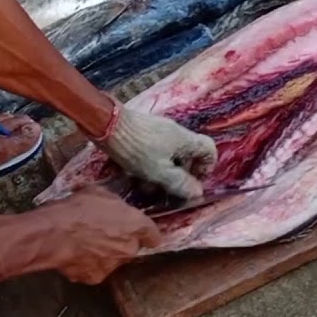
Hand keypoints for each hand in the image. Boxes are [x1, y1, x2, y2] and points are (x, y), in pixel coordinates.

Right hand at [43, 186, 161, 283]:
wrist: (54, 234)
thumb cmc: (77, 208)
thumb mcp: (96, 192)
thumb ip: (110, 201)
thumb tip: (107, 202)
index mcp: (135, 224)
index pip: (154, 235)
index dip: (147, 233)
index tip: (139, 231)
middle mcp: (129, 248)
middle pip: (131, 248)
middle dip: (120, 242)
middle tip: (102, 232)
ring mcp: (113, 266)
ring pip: (113, 261)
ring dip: (104, 254)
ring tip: (84, 244)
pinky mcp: (95, 278)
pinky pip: (94, 270)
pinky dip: (86, 265)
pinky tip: (74, 255)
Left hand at [95, 104, 218, 199]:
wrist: (107, 124)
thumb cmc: (137, 149)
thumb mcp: (160, 172)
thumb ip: (180, 183)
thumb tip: (198, 192)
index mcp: (185, 139)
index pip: (209, 149)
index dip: (207, 167)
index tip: (193, 182)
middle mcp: (176, 131)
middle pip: (188, 155)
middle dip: (180, 174)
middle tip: (168, 189)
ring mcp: (160, 129)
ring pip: (170, 155)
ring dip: (163, 172)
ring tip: (148, 185)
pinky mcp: (145, 130)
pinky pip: (156, 150)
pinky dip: (152, 163)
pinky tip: (136, 175)